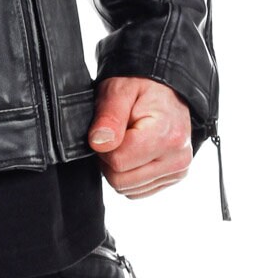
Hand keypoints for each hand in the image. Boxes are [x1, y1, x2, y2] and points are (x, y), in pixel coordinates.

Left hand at [88, 76, 192, 198]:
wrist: (167, 89)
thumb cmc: (142, 87)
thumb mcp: (119, 90)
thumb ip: (108, 117)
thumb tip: (98, 144)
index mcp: (166, 136)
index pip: (118, 162)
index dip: (103, 146)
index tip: (108, 129)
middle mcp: (177, 158)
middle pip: (121, 181)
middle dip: (108, 160)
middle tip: (114, 136)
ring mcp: (178, 171)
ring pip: (128, 189)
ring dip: (119, 168)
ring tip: (125, 141)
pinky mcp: (174, 178)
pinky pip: (138, 191)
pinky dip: (129, 175)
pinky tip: (134, 152)